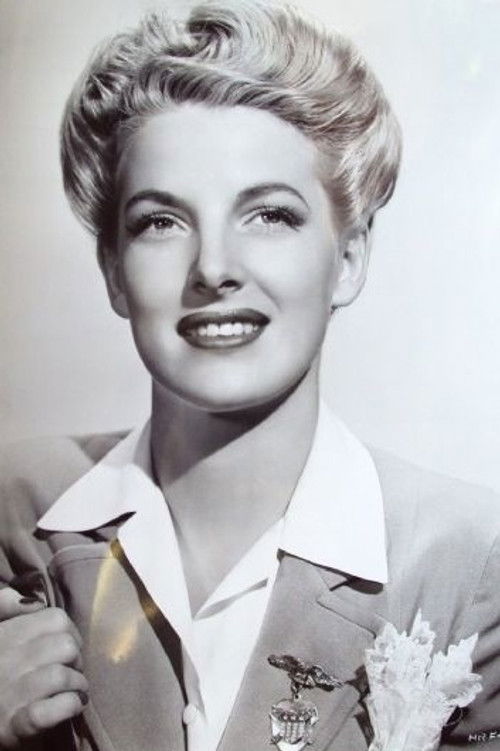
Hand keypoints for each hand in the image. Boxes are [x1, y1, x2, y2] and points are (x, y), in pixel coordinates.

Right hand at [0, 587, 87, 748]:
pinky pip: (57, 707)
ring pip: (62, 676)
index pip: (56, 619)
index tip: (66, 647)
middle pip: (66, 646)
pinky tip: (72, 705)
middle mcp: (6, 662)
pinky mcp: (18, 724)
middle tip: (71, 670)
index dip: (71, 632)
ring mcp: (12, 694)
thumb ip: (7, 607)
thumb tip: (34, 600)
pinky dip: (72, 704)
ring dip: (78, 684)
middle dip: (77, 659)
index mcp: (6, 635)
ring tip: (75, 690)